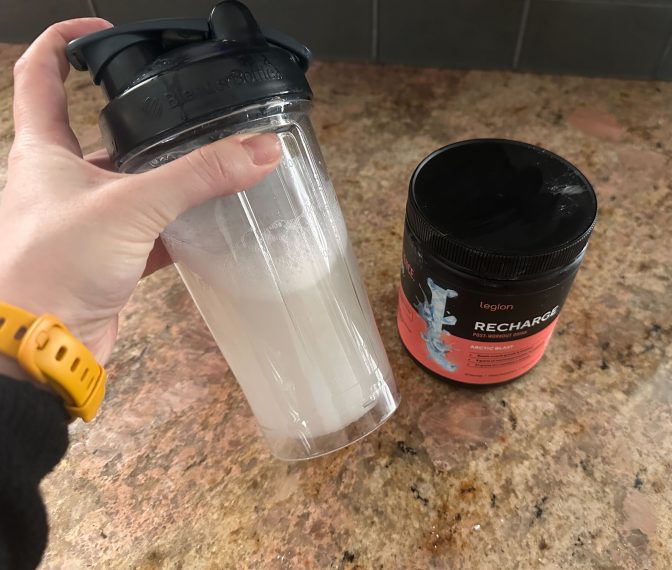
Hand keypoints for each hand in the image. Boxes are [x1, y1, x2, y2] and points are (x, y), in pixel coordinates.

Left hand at [0, 19, 280, 379]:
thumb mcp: (131, 206)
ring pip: (130, 186)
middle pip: (98, 133)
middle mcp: (59, 181)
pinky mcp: (105, 258)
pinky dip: (177, 228)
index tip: (106, 33)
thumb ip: (199, 177)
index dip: (68, 43)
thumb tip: (257, 151)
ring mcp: (82, 221)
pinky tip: (206, 226)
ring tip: (208, 166)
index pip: (42, 74)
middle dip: (141, 121)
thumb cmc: (50, 269)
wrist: (41, 344)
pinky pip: (147, 232)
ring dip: (167, 179)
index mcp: (43, 151)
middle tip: (183, 112)